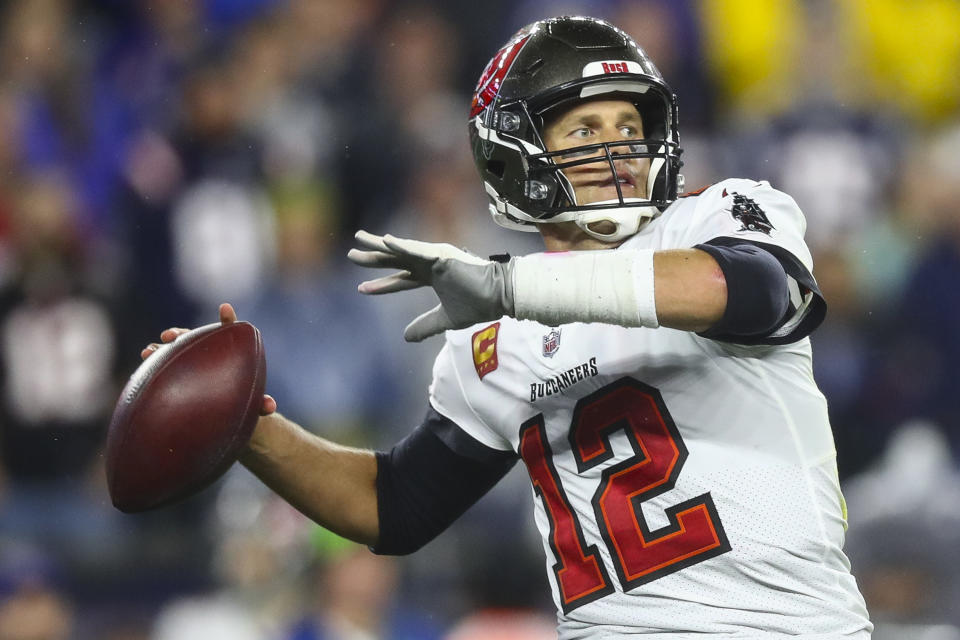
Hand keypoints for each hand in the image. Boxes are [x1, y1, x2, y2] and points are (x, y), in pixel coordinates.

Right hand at [140, 303, 276, 415]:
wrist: (228, 416)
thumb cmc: (243, 404)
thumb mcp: (253, 405)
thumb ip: (261, 404)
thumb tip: (270, 406)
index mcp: (230, 354)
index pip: (230, 332)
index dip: (227, 320)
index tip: (225, 309)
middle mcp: (208, 354)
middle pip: (195, 337)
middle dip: (182, 334)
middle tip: (170, 336)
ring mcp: (191, 363)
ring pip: (176, 350)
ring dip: (163, 348)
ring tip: (151, 350)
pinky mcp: (178, 374)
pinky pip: (164, 365)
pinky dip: (154, 362)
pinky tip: (143, 363)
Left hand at [347, 230, 514, 341]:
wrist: (500, 296)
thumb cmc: (479, 304)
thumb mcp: (446, 319)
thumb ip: (426, 326)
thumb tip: (406, 337)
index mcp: (432, 276)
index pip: (401, 280)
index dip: (382, 285)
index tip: (362, 288)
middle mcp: (431, 264)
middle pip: (395, 260)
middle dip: (373, 258)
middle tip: (351, 255)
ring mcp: (435, 257)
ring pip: (401, 250)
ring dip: (379, 245)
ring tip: (359, 239)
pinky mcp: (442, 255)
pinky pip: (417, 250)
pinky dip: (401, 246)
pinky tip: (386, 241)